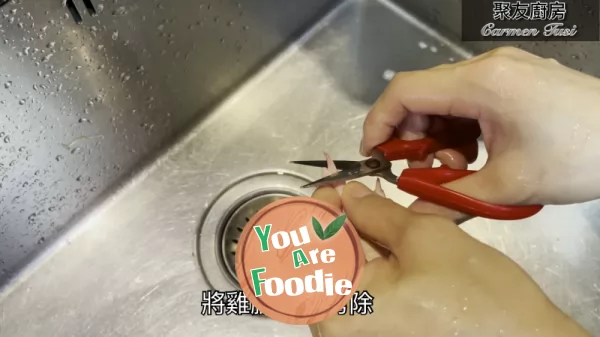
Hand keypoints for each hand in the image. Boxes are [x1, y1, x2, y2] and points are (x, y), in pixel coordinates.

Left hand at [309, 182, 590, 336]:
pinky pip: (363, 287)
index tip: (328, 187)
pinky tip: (379, 233)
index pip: (304, 252)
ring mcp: (362, 328)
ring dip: (351, 236)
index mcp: (338, 309)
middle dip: (332, 222)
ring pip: (343, 272)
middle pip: (320, 263)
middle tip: (348, 192)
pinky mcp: (383, 327)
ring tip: (365, 205)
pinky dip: (367, 257)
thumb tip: (349, 194)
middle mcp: (340, 325)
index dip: (311, 214)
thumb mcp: (422, 239)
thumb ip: (375, 213)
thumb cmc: (474, 293)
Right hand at [360, 46, 599, 221]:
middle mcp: (486, 67)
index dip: (379, 122)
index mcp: (480, 85)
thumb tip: (414, 215)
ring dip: (439, 135)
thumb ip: (452, 200)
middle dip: (412, 135)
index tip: (374, 156)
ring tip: (460, 167)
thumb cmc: (578, 158)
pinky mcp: (514, 78)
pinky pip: (469, 100)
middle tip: (421, 171)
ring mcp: (502, 70)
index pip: (405, 91)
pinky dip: (461, 128)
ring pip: (445, 99)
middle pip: (423, 94)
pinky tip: (478, 153)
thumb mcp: (509, 187)